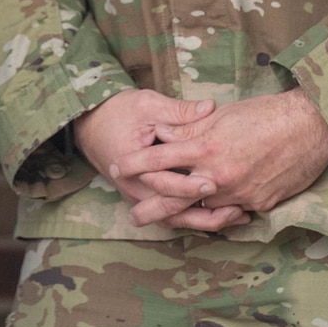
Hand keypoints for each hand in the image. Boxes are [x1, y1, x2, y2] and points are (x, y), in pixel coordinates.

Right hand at [72, 89, 246, 232]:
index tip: (214, 182)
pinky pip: (173, 215)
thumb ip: (179, 111)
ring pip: (176, 220)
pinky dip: (197, 216)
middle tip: (237, 209)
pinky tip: (223, 214)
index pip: (165, 183)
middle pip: (173, 212)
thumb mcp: (147, 105)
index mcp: (133, 168)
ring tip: (237, 216)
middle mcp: (136, 189)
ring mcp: (140, 197)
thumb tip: (209, 107)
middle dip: (206, 213)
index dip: (190, 185)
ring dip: (205, 221)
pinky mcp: (146, 198)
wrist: (90, 123)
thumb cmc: (117, 111)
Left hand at [112, 91, 327, 227]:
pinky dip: (223, 210)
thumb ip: (190, 127)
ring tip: (169, 220)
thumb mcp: (221, 114)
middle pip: (176, 198)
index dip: (135, 164)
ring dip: (189, 213)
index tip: (118, 168)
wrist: (310, 127)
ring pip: (206, 209)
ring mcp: (241, 193)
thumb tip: (162, 135)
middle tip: (134, 217)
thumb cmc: (264, 114)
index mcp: (206, 148)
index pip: (159, 159)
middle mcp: (219, 176)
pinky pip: (235, 211)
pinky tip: (214, 210)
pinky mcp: (260, 204)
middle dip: (151, 208)